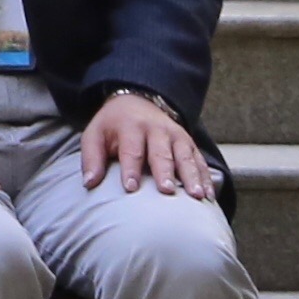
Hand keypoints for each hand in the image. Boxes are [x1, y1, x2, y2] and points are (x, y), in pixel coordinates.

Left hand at [81, 87, 213, 197]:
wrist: (138, 101)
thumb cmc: (113, 126)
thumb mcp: (95, 134)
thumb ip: (91, 158)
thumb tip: (89, 183)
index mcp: (131, 127)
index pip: (131, 150)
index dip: (130, 169)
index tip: (130, 188)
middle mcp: (157, 131)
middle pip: (161, 154)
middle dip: (164, 172)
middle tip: (166, 191)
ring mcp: (177, 137)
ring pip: (185, 158)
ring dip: (192, 177)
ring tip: (196, 196)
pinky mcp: (189, 144)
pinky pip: (200, 162)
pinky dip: (206, 178)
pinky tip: (209, 196)